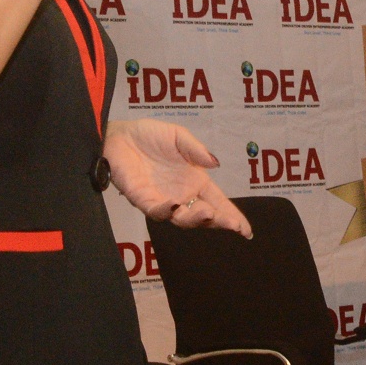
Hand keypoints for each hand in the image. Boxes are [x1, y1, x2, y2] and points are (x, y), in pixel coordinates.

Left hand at [102, 119, 250, 235]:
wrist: (119, 134)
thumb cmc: (150, 136)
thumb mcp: (179, 136)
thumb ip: (196, 149)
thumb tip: (216, 163)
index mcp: (195, 181)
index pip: (218, 202)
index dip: (232, 216)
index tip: (246, 230)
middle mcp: (182, 195)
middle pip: (204, 216)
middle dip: (219, 222)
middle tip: (232, 225)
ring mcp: (163, 200)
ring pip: (182, 219)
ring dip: (196, 219)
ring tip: (207, 212)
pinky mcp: (143, 200)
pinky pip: (156, 211)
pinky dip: (166, 211)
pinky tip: (175, 206)